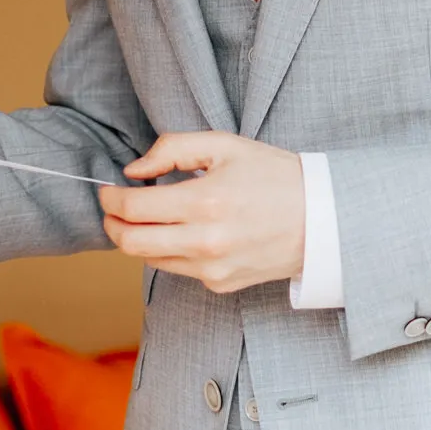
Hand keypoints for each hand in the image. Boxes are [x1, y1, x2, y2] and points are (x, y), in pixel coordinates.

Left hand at [99, 132, 304, 294]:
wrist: (322, 218)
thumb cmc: (274, 176)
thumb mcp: (225, 145)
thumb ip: (172, 149)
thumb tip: (134, 170)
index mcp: (205, 202)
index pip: (133, 207)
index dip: (110, 199)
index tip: (108, 190)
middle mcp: (205, 242)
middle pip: (131, 243)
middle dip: (113, 224)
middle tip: (113, 209)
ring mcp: (212, 269)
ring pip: (150, 260)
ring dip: (138, 239)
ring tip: (147, 218)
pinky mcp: (220, 284)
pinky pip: (178, 269)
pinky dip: (169, 251)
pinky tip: (184, 232)